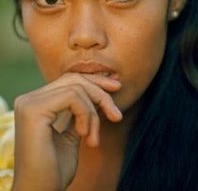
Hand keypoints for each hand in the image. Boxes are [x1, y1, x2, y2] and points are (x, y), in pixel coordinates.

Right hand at [12, 73, 121, 190]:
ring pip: (76, 87)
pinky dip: (86, 115)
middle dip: (100, 92)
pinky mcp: (33, 110)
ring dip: (94, 113)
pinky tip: (85, 135)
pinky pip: (72, 97)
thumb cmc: (55, 169)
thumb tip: (100, 90)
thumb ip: (80, 111)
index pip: (69, 80)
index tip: (117, 87)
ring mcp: (29, 103)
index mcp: (36, 103)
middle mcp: (29, 99)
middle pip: (74, 79)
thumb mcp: (73, 133)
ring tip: (93, 138)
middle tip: (116, 114)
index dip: (95, 82)